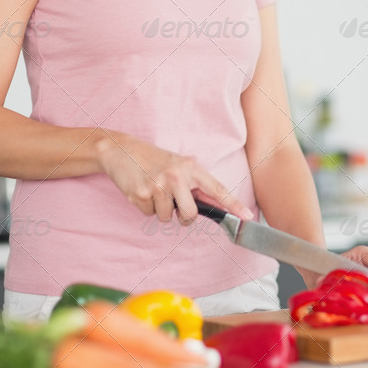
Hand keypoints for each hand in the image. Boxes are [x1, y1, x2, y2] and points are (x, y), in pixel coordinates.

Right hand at [96, 130, 252, 224]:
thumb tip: (212, 205)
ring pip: (167, 217)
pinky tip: (141, 189)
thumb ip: (194, 183)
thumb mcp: (178, 164)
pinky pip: (149, 215)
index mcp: (190, 167)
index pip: (217, 189)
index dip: (233, 205)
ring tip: (153, 189)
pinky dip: (145, 207)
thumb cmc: (153, 159)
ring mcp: (159, 185)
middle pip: (190, 214)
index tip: (247, 217)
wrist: (121, 150)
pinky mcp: (141, 194)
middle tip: (174, 204)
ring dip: (160, 210)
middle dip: (183, 217)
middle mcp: (177, 175)